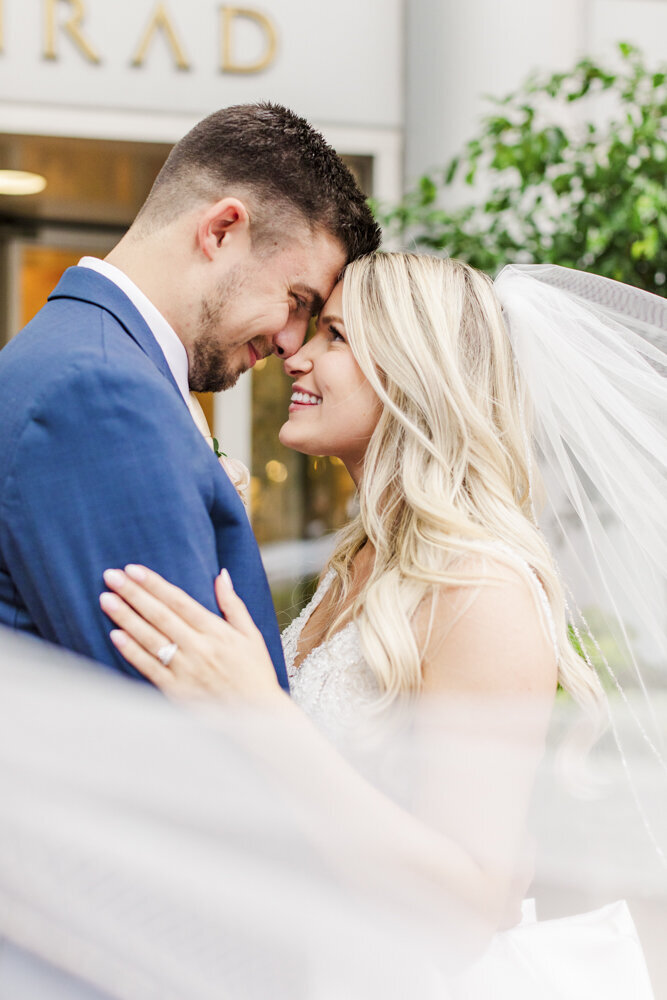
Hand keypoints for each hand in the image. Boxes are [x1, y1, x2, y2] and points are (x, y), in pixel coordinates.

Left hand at [99, 565, 281, 702]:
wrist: (256, 717)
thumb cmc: (255, 673)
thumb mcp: (251, 635)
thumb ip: (233, 605)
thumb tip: (221, 575)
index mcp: (216, 632)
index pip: (179, 601)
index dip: (155, 584)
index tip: (134, 570)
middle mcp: (199, 648)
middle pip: (160, 615)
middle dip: (133, 594)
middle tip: (111, 576)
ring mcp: (185, 670)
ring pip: (150, 639)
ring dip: (126, 618)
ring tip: (106, 599)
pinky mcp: (176, 691)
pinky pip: (149, 667)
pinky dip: (131, 651)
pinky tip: (115, 635)